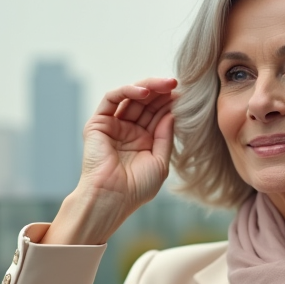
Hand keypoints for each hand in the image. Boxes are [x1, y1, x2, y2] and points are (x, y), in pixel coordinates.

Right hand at [43, 77, 176, 244]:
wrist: (112, 199)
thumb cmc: (136, 188)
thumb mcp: (160, 161)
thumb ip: (165, 136)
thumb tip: (172, 113)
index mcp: (143, 140)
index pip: (157, 114)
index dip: (170, 103)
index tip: (186, 95)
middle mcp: (128, 130)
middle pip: (145, 103)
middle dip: (161, 92)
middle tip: (176, 84)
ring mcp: (112, 125)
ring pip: (130, 97)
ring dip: (148, 87)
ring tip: (165, 85)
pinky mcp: (98, 123)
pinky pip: (112, 99)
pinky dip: (128, 91)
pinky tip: (145, 92)